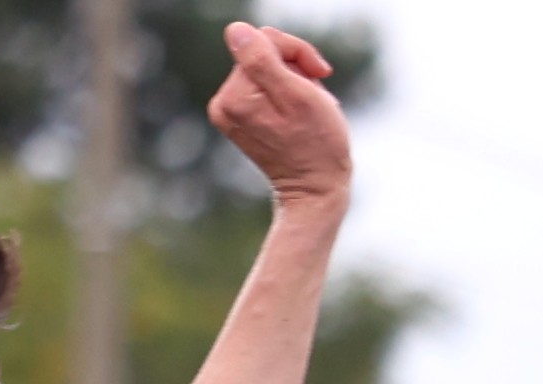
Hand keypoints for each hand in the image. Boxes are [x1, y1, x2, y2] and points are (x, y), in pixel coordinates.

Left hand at [211, 24, 351, 208]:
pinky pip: (262, 87)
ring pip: (263, 69)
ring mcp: (228, 111)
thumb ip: (263, 60)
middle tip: (314, 96)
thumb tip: (236, 32)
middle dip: (293, 68)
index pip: (262, 40)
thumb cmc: (319, 146)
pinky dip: (284, 94)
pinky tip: (296, 115)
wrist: (315, 191)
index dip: (296, 52)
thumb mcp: (299, 97)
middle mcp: (223, 102)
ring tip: (306, 110)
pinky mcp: (237, 117)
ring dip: (292, 81)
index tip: (318, 74)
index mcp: (235, 96)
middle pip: (259, 53)